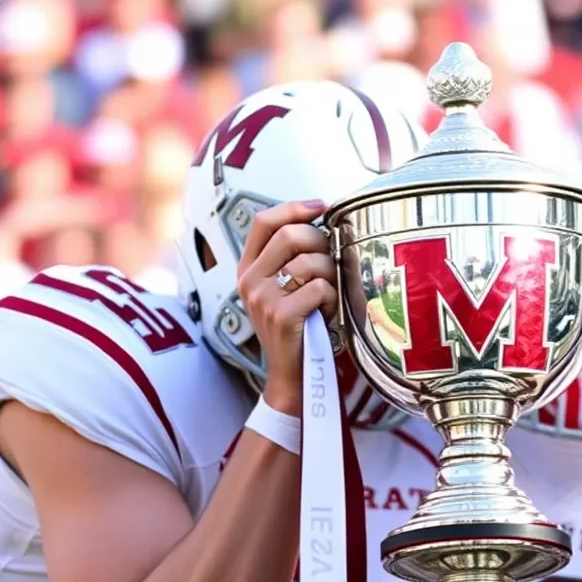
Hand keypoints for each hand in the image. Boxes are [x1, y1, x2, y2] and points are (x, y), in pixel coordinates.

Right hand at [235, 200, 337, 413]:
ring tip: (329, 296)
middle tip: (331, 263)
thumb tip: (322, 221)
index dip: (294, 208)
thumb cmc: (299, 328)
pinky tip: (328, 313)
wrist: (292, 375)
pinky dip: (333, 299)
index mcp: (248, 269)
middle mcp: (249, 281)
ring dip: (331, 276)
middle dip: (321, 243)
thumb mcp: (286, 289)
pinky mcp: (281, 316)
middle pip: (290, 235)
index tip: (321, 206)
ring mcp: (262, 298)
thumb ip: (292, 259)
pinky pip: (320, 288)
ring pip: (309, 262)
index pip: (264, 222)